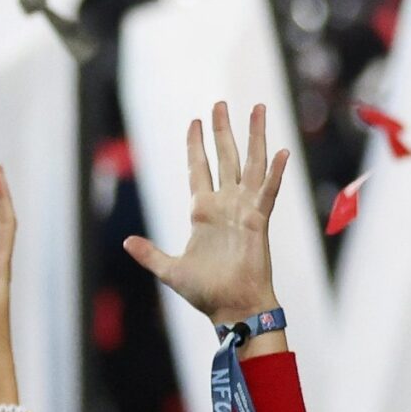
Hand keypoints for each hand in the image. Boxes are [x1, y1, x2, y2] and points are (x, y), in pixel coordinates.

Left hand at [123, 101, 289, 328]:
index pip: (198, 168)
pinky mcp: (259, 220)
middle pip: (225, 157)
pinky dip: (275, 172)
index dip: (196, 145)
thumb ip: (150, 254)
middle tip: (221, 103)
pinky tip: (283, 152)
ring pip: (251, 164)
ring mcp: (244, 209)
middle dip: (223, 129)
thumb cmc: (206, 292)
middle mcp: (225, 204)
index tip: (194, 121)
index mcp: (202, 211)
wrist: (232, 308)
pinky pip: (268, 191)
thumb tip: (127, 241)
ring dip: (255, 136)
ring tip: (257, 109)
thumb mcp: (170, 270)